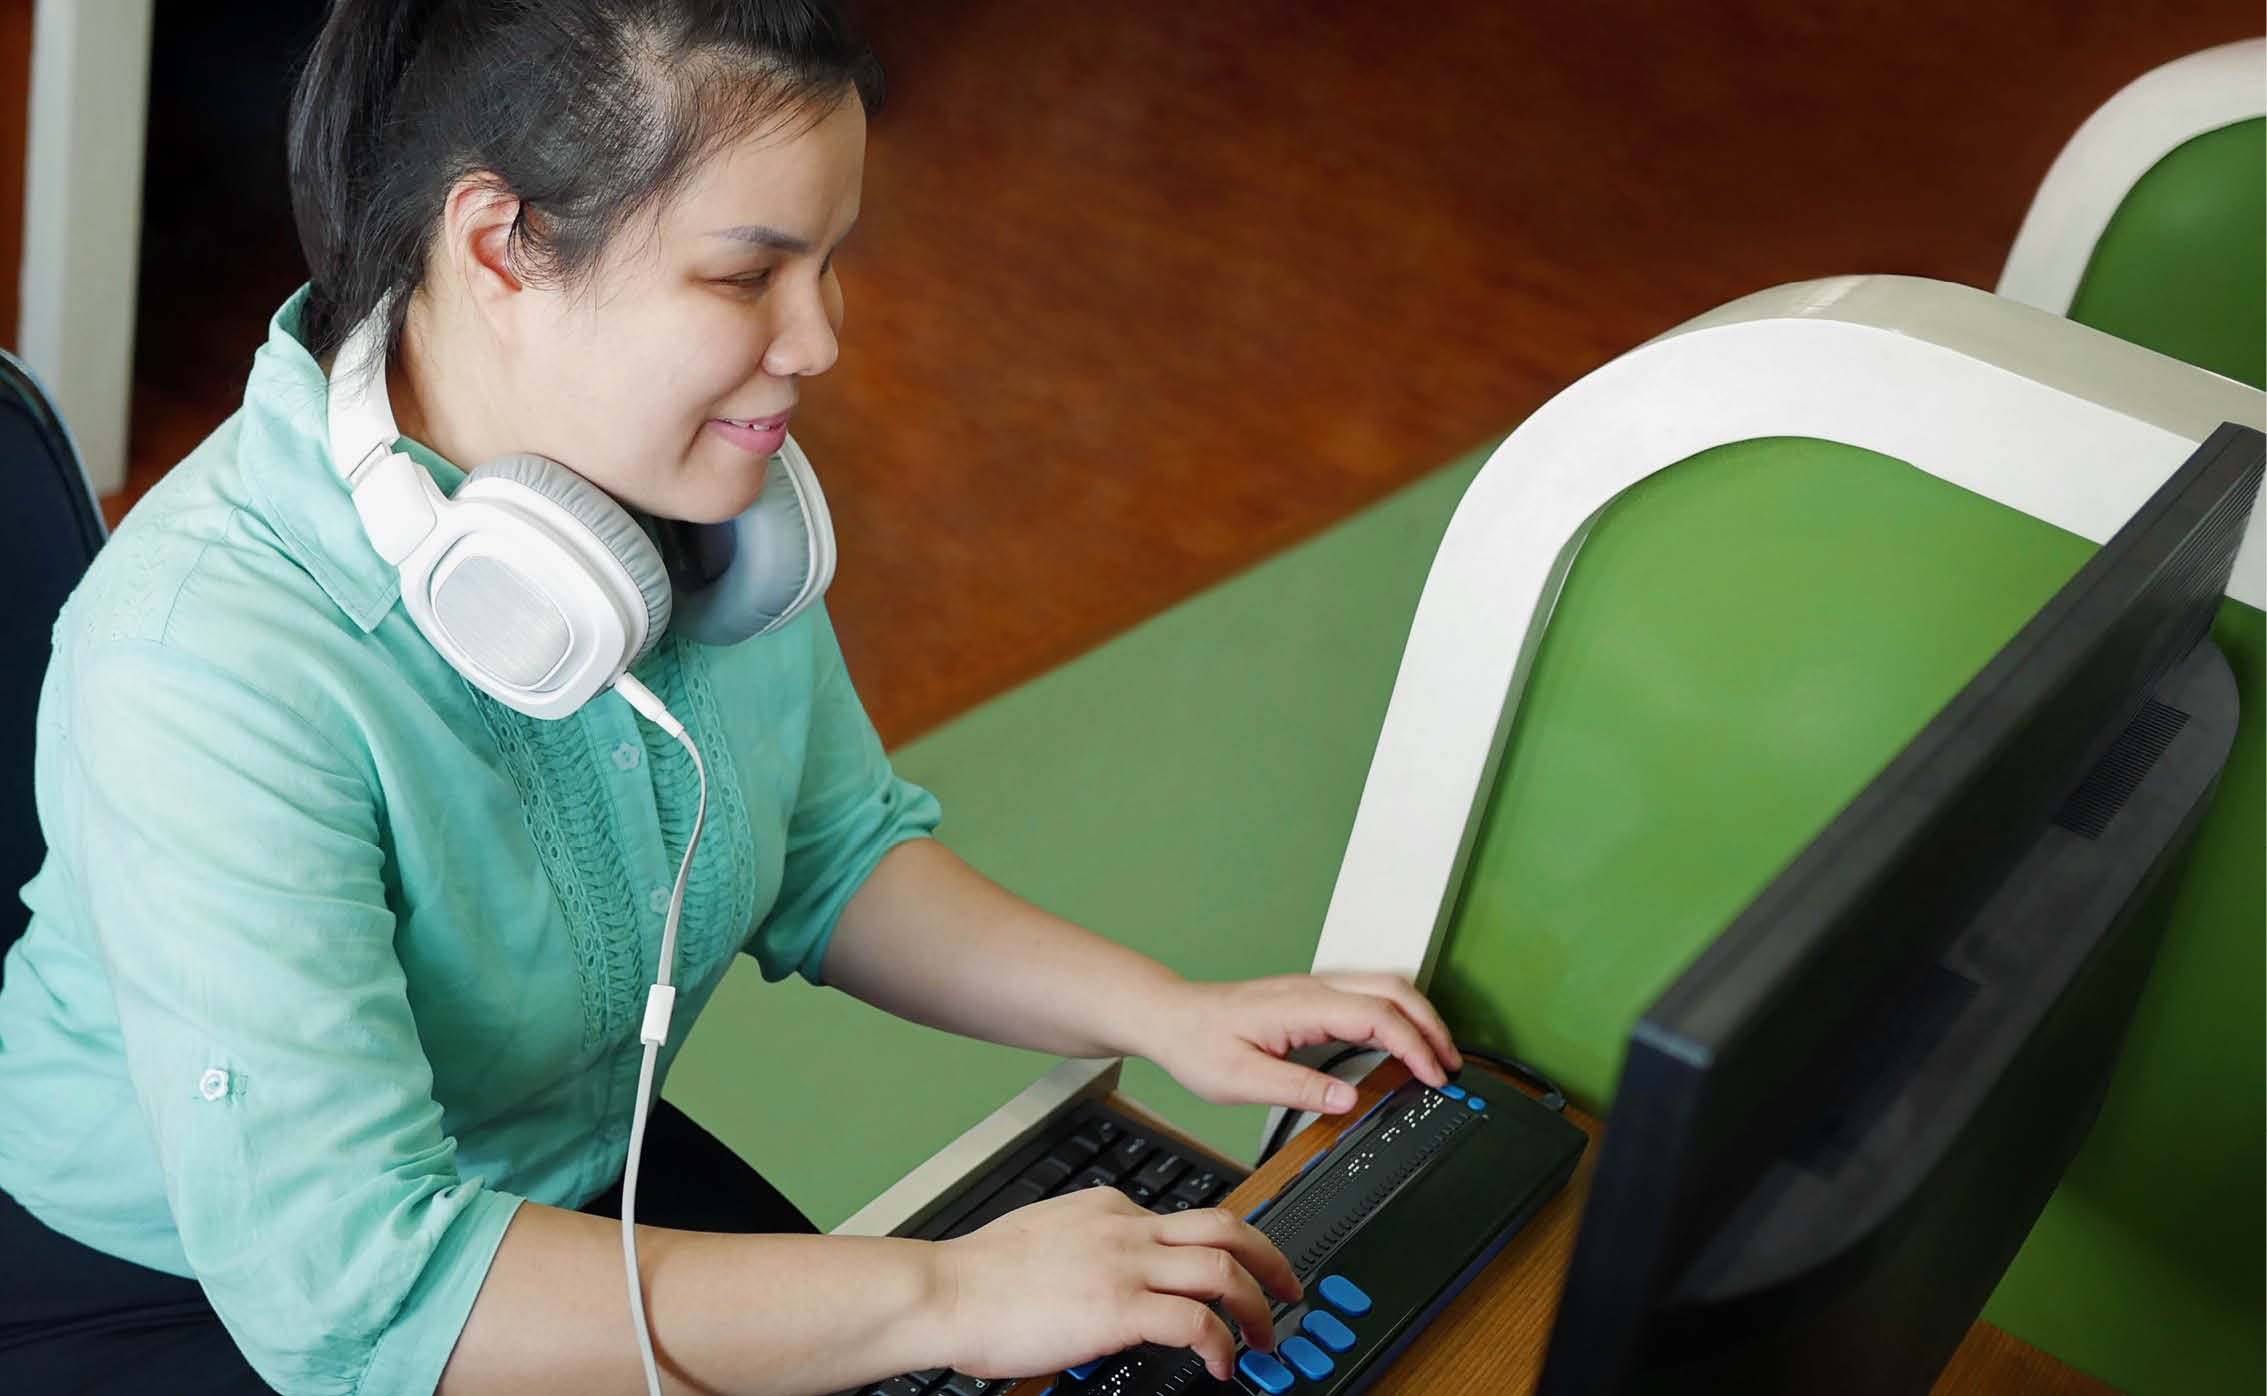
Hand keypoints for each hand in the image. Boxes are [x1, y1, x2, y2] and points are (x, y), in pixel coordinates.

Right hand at [930, 1189, 1300, 1381]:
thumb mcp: (1043, 1239)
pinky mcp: (1118, 1306)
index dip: (1221, 1249)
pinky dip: (1222, 1343)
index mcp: (1107, 1208)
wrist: (943, 1291)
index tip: (1234, 1275)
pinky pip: (1195, 1320)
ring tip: (1265, 1337)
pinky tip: (1223, 1365)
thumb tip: (1105, 1281)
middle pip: (1226, 1226)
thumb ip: (1085, 1247)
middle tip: (1287, 1289)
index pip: (1185, 1218)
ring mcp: (1124, 1263)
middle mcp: (1124, 1226)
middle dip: (1269, 1258)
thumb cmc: (977, 1279)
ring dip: (1258, 1305)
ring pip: (1224, 1267)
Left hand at [1140, 973, 1462, 1115]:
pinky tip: (1400, 1043)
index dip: (1414, 1046)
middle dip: (1431, 1025)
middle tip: (1451, 1066)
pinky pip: (1366, 996)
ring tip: (1435, 1057)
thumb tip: (1348, 1099)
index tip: (1434, 1077)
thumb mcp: (1240, 1079)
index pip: (1377, 1016)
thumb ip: (1297, 1088)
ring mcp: (1313, 988)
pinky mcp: (1310, 997)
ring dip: (1417, 1017)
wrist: (1170, 1018)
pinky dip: (1396, 1016)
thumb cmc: (1197, 1044)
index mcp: (1301, 1005)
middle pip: (1393, 990)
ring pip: (1384, 987)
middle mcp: (1312, 988)